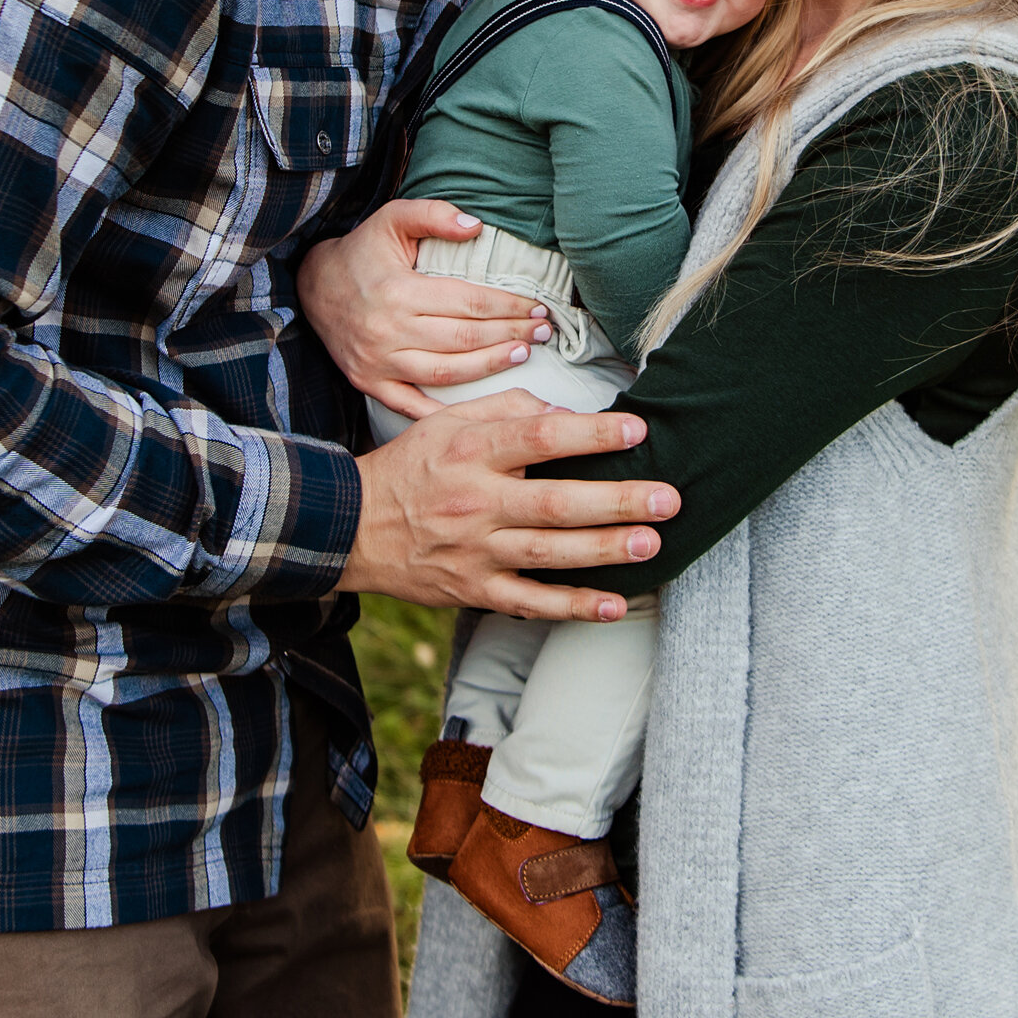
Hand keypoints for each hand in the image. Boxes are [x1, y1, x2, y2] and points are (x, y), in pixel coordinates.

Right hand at [298, 199, 553, 414]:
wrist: (311, 286)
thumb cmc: (362, 251)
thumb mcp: (392, 218)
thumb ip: (433, 215)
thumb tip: (476, 225)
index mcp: (399, 291)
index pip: (469, 302)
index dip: (508, 307)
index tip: (537, 307)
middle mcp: (388, 330)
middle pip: (465, 339)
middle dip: (510, 335)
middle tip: (544, 333)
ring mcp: (378, 362)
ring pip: (447, 373)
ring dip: (490, 368)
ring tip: (523, 356)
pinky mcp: (368, 382)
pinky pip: (411, 405)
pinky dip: (445, 411)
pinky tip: (480, 409)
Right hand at [336, 388, 677, 620]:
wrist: (351, 527)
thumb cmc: (410, 467)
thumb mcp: (446, 421)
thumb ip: (505, 410)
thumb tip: (562, 414)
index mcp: (471, 452)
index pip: (540, 439)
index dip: (591, 434)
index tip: (636, 430)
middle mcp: (475, 502)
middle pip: (555, 502)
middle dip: (616, 500)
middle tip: (667, 498)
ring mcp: (475, 552)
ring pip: (549, 554)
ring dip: (605, 550)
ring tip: (651, 543)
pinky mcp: (473, 589)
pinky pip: (529, 601)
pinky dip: (573, 607)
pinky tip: (613, 605)